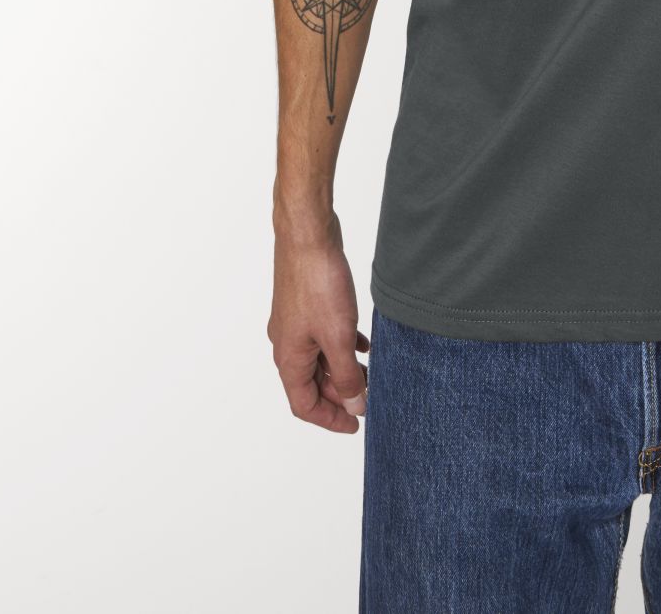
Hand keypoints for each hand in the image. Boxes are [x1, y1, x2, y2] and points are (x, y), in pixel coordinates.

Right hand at [269, 212, 369, 432]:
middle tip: (369, 398)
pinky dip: (343, 344)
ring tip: (372, 373)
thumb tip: (355, 405)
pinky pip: (324, 335)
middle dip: (340, 394)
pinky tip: (364, 342)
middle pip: (312, 384)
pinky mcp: (307, 304)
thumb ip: (346, 375)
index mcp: (289, 359)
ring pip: (319, 359)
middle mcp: (287, 344)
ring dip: (343, 369)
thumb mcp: (338, 337)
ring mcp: (296, 323)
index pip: (304, 405)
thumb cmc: (318, 284)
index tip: (356, 425)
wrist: (308, 235)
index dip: (331, 419)